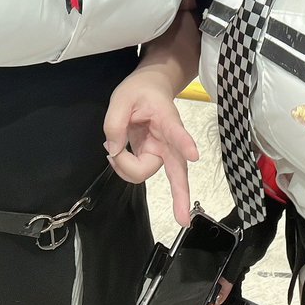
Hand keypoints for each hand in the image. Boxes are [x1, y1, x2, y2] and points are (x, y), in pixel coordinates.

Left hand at [103, 71, 198, 225]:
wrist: (150, 86)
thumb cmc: (139, 90)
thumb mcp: (122, 99)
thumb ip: (115, 123)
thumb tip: (114, 151)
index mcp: (166, 119)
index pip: (176, 132)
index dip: (185, 143)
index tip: (194, 155)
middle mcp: (168, 140)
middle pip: (176, 170)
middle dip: (180, 194)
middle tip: (183, 218)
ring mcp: (161, 151)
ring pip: (144, 172)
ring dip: (124, 167)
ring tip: (110, 148)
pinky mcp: (153, 157)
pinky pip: (137, 171)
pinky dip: (123, 167)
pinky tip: (116, 154)